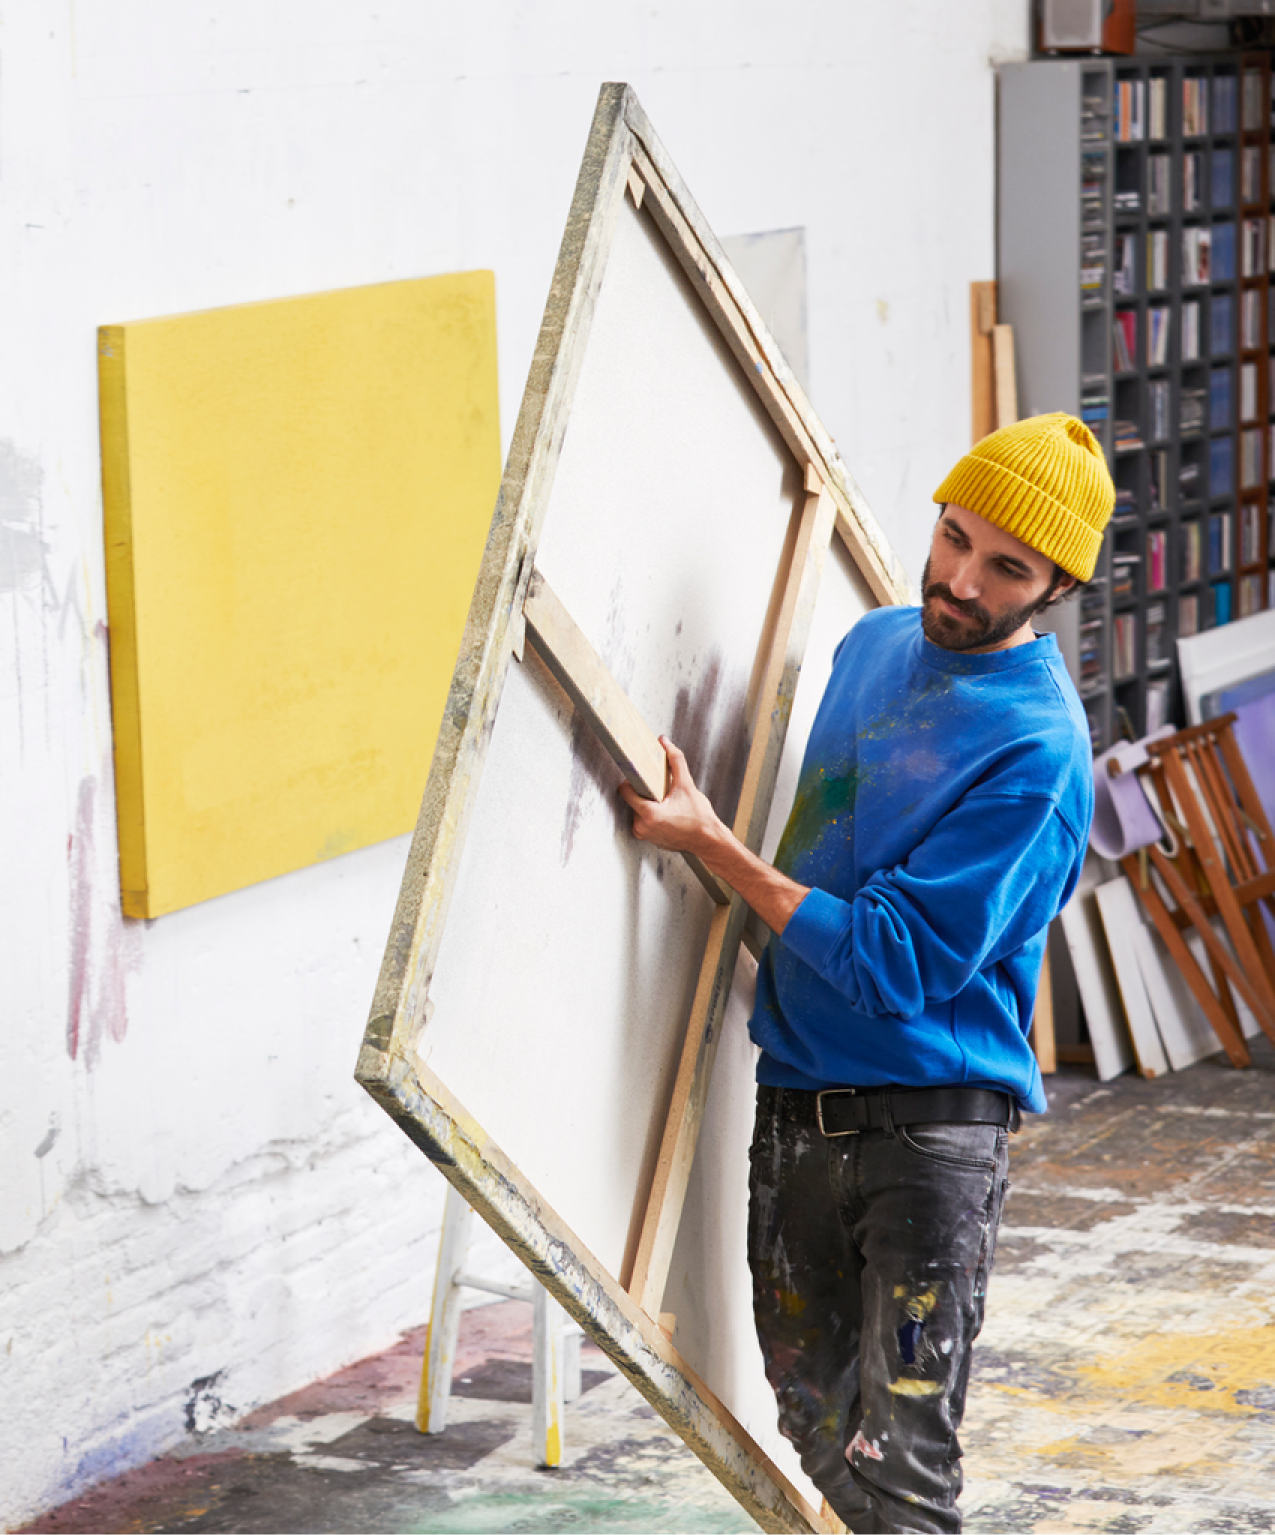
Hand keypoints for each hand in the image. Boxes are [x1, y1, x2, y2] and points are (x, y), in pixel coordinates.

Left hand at [619, 737, 725, 856]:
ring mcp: (645, 835)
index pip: (625, 791)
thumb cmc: (699, 817)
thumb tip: (664, 742)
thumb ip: (675, 760)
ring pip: (638, 810)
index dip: (632, 780)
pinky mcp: (649, 839)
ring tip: (666, 802)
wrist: (708, 840)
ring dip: (648, 804)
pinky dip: (652, 815)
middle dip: (645, 793)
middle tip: (660, 790)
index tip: (641, 776)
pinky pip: (644, 822)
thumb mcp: (686, 785)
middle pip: (633, 800)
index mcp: (648, 814)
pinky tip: (667, 813)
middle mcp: (642, 827)